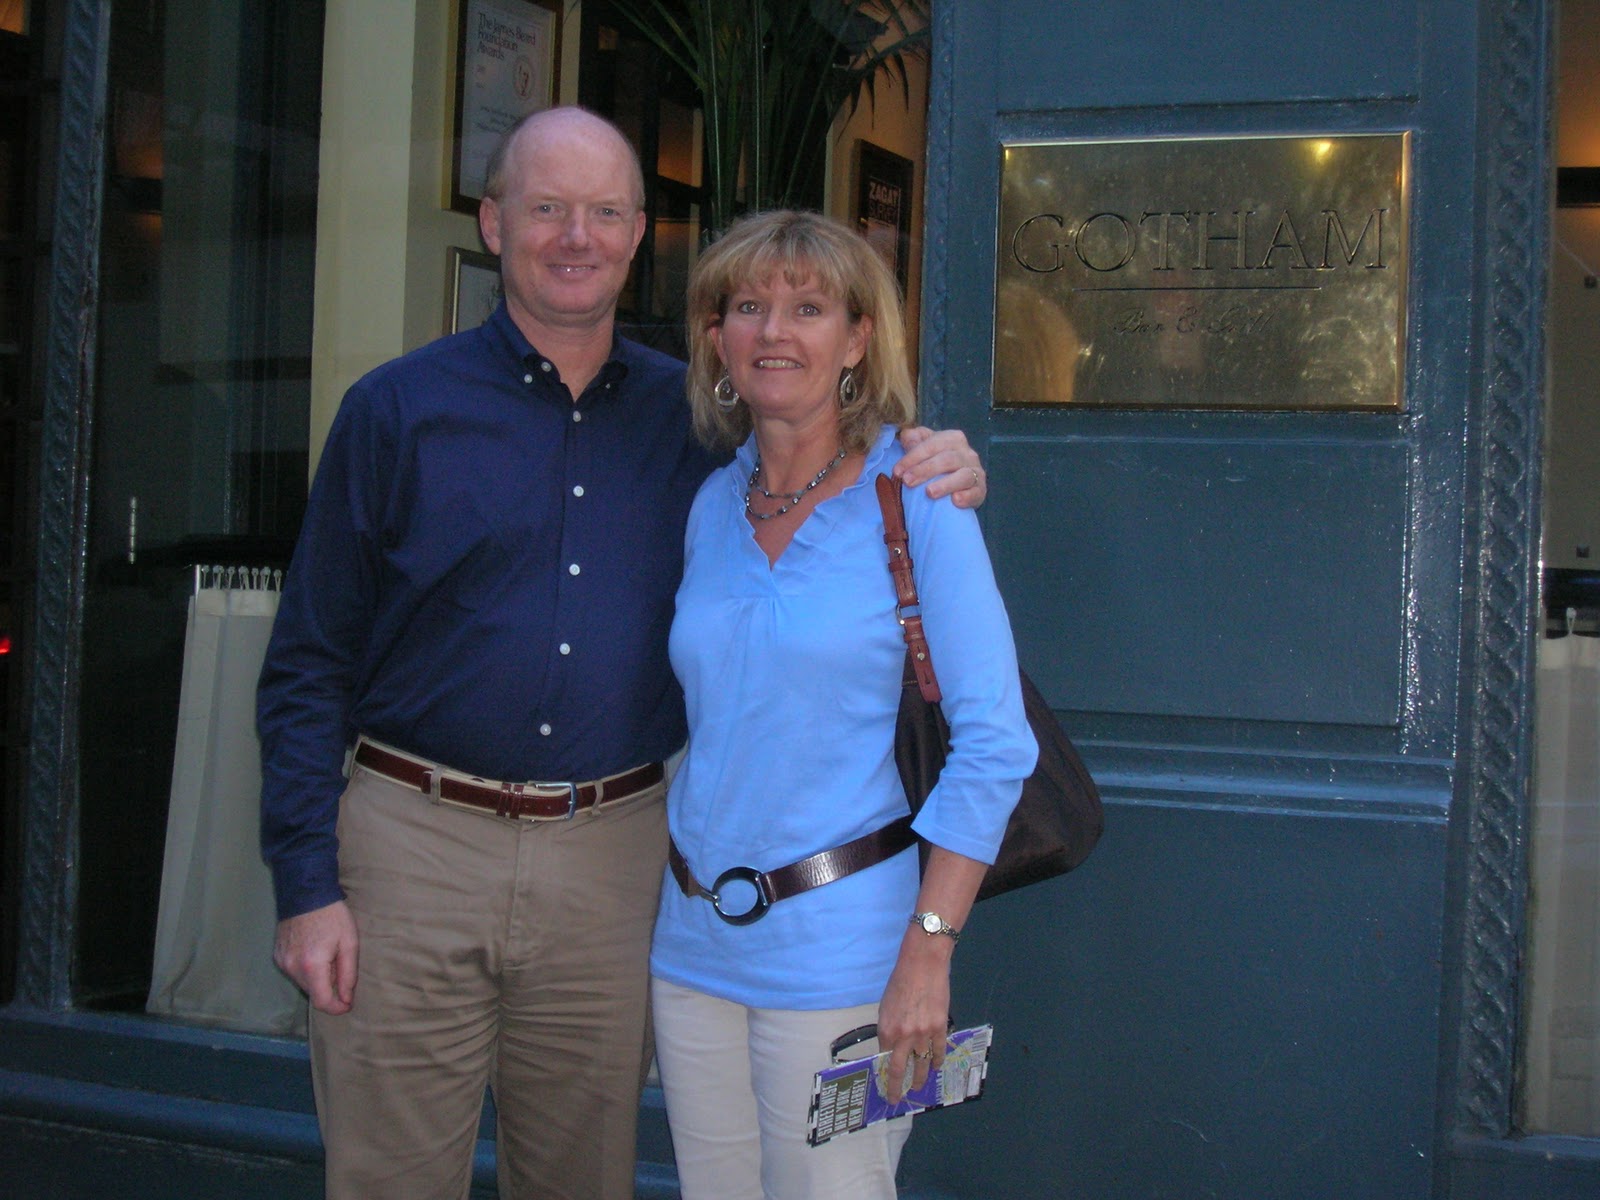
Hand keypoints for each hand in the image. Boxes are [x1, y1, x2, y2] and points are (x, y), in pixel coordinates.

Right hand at [274, 900, 358, 1014]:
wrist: (306, 893)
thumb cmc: (333, 917)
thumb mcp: (349, 943)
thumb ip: (348, 975)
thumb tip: (346, 1001)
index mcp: (312, 966)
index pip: (322, 1002)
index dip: (337, 1007)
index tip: (348, 1003)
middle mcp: (292, 968)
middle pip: (313, 993)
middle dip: (329, 987)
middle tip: (339, 965)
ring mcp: (281, 962)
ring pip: (303, 983)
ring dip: (318, 978)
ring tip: (327, 954)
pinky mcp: (276, 956)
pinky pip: (294, 972)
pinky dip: (306, 969)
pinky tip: (314, 950)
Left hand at [876, 933, 953, 1103]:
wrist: (923, 964)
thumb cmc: (901, 981)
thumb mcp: (886, 1006)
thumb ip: (888, 1028)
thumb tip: (890, 1046)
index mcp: (886, 1029)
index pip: (883, 1059)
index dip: (883, 1074)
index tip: (882, 1084)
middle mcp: (903, 1036)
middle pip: (899, 1070)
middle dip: (896, 1089)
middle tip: (895, 1099)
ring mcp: (923, 1034)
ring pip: (921, 1065)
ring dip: (919, 1079)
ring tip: (917, 1087)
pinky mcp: (939, 1028)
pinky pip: (938, 1051)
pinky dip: (937, 1061)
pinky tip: (935, 1067)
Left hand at [894, 426, 985, 508]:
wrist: (959, 483)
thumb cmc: (937, 463)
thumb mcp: (925, 449)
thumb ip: (915, 441)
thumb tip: (906, 435)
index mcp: (953, 439)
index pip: (932, 444)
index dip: (913, 457)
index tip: (897, 471)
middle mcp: (967, 453)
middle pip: (947, 459)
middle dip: (925, 470)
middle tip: (907, 482)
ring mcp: (976, 471)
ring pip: (963, 475)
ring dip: (945, 484)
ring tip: (929, 493)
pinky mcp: (981, 490)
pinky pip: (976, 492)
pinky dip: (967, 496)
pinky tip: (955, 501)